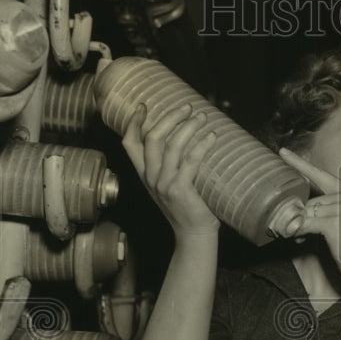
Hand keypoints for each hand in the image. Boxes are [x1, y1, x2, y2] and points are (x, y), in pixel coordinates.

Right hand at [121, 103, 219, 238]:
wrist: (194, 234)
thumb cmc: (188, 206)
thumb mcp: (171, 183)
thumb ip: (171, 164)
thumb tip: (186, 135)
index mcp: (145, 174)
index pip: (129, 144)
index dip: (133, 123)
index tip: (143, 105)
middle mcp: (151, 177)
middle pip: (152, 138)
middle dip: (170, 118)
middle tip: (188, 107)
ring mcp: (164, 184)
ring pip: (171, 145)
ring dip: (188, 126)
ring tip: (202, 117)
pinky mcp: (180, 189)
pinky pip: (190, 161)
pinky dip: (202, 145)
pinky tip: (211, 136)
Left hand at [277, 147, 340, 273]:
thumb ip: (327, 214)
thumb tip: (300, 214)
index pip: (320, 176)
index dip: (300, 164)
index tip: (283, 152)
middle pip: (309, 202)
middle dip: (301, 218)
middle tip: (298, 233)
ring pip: (306, 212)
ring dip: (299, 227)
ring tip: (302, 239)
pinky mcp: (334, 221)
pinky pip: (305, 223)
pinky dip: (298, 232)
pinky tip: (300, 240)